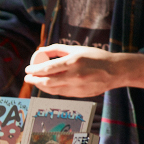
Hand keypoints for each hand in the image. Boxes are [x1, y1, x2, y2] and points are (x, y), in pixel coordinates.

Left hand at [22, 44, 139, 97]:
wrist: (115, 71)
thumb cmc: (95, 57)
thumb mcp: (77, 49)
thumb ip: (57, 49)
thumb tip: (40, 51)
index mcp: (73, 62)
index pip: (48, 68)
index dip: (34, 70)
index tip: (27, 69)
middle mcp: (75, 76)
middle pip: (47, 81)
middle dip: (34, 80)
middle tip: (27, 78)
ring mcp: (78, 87)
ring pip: (53, 90)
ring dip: (41, 87)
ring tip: (35, 82)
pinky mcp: (81, 95)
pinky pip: (62, 93)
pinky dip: (52, 90)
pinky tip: (47, 86)